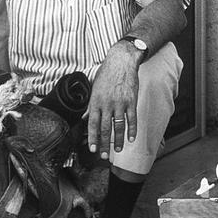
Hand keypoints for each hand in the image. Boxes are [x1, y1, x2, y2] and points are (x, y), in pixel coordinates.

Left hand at [85, 41, 142, 161]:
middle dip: (104, 144)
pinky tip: (132, 138)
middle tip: (104, 155)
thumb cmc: (107, 74)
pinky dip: (132, 130)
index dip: (93, 138)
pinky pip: (132, 119)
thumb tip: (85, 117)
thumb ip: (90, 105)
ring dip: (119, 140)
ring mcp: (120, 103)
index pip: (93, 124)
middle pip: (105, 128)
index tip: (92, 149)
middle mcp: (107, 104)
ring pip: (119, 126)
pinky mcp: (131, 101)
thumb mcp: (94, 88)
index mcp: (96, 101)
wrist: (121, 61)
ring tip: (119, 150)